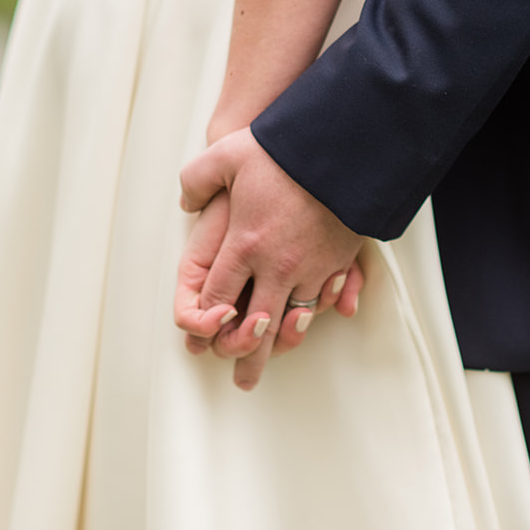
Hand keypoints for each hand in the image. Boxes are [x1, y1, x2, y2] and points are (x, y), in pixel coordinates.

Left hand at [174, 127, 365, 389]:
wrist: (343, 147)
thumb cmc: (284, 150)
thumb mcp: (227, 155)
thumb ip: (198, 180)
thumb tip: (186, 202)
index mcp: (244, 244)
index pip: (217, 298)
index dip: (207, 323)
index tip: (206, 332)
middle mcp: (276, 265)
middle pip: (254, 327)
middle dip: (244, 357)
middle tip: (240, 381)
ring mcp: (310, 267)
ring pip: (292, 323)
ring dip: (279, 348)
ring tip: (272, 366)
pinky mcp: (338, 261)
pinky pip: (324, 302)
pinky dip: (314, 318)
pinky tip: (305, 326)